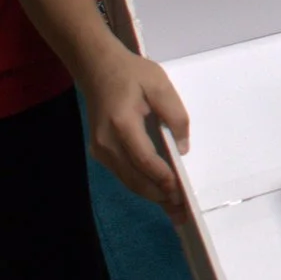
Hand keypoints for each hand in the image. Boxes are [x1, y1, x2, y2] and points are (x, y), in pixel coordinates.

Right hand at [77, 45, 192, 211]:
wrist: (98, 69)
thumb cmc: (132, 74)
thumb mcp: (160, 85)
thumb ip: (175, 115)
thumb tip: (182, 148)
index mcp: (121, 123)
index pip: (143, 158)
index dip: (161, 177)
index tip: (179, 190)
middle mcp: (106, 142)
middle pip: (134, 177)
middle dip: (159, 195)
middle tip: (182, 210)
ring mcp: (100, 149)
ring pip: (128, 180)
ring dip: (151, 195)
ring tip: (174, 208)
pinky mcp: (101, 152)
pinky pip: (124, 173)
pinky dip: (142, 185)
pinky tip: (159, 192)